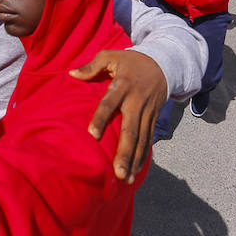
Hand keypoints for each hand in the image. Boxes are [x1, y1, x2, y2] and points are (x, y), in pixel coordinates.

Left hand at [69, 50, 167, 183]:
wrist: (163, 64)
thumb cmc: (130, 61)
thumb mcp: (111, 56)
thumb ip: (92, 66)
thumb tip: (72, 73)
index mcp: (123, 86)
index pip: (110, 103)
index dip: (101, 118)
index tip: (92, 135)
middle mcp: (136, 102)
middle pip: (130, 130)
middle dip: (124, 152)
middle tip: (117, 172)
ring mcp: (147, 113)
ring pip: (141, 140)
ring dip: (133, 160)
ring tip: (125, 179)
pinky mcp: (153, 120)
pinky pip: (148, 140)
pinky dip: (142, 157)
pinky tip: (135, 172)